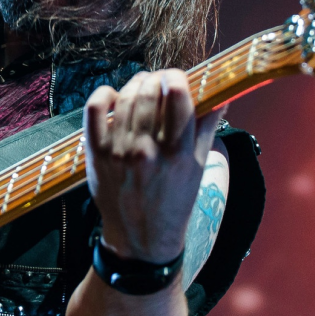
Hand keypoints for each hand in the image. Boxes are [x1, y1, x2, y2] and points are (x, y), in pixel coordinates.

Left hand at [83, 70, 220, 263]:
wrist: (141, 238)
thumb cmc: (174, 201)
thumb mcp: (197, 166)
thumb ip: (207, 127)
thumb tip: (219, 94)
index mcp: (177, 152)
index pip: (177, 94)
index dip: (177, 77)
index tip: (177, 79)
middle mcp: (147, 149)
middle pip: (149, 91)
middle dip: (156, 79)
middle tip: (159, 82)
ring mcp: (118, 150)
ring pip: (125, 97)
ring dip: (135, 84)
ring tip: (142, 88)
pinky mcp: (96, 154)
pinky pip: (94, 110)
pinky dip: (104, 95)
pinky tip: (114, 96)